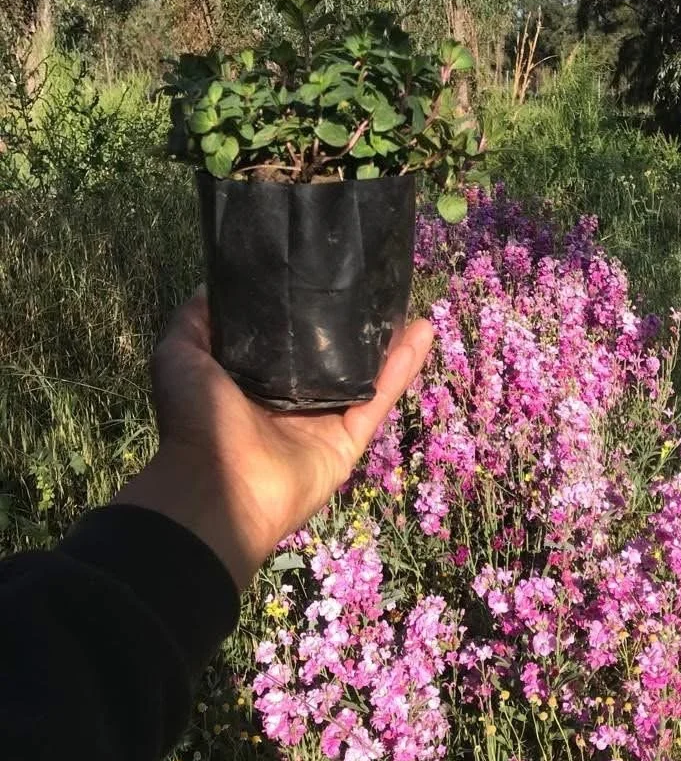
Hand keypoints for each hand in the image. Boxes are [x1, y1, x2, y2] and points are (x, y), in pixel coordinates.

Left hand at [114, 293, 433, 590]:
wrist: (219, 484)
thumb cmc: (197, 419)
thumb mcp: (179, 355)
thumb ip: (195, 321)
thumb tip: (217, 284)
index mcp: (250, 382)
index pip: (285, 342)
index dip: (303, 311)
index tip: (322, 276)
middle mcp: (290, 402)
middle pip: (331, 358)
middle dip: (352, 326)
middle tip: (373, 286)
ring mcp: (322, 423)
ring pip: (363, 376)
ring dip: (388, 342)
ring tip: (409, 304)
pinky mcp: (348, 441)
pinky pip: (378, 399)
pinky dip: (402, 368)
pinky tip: (422, 331)